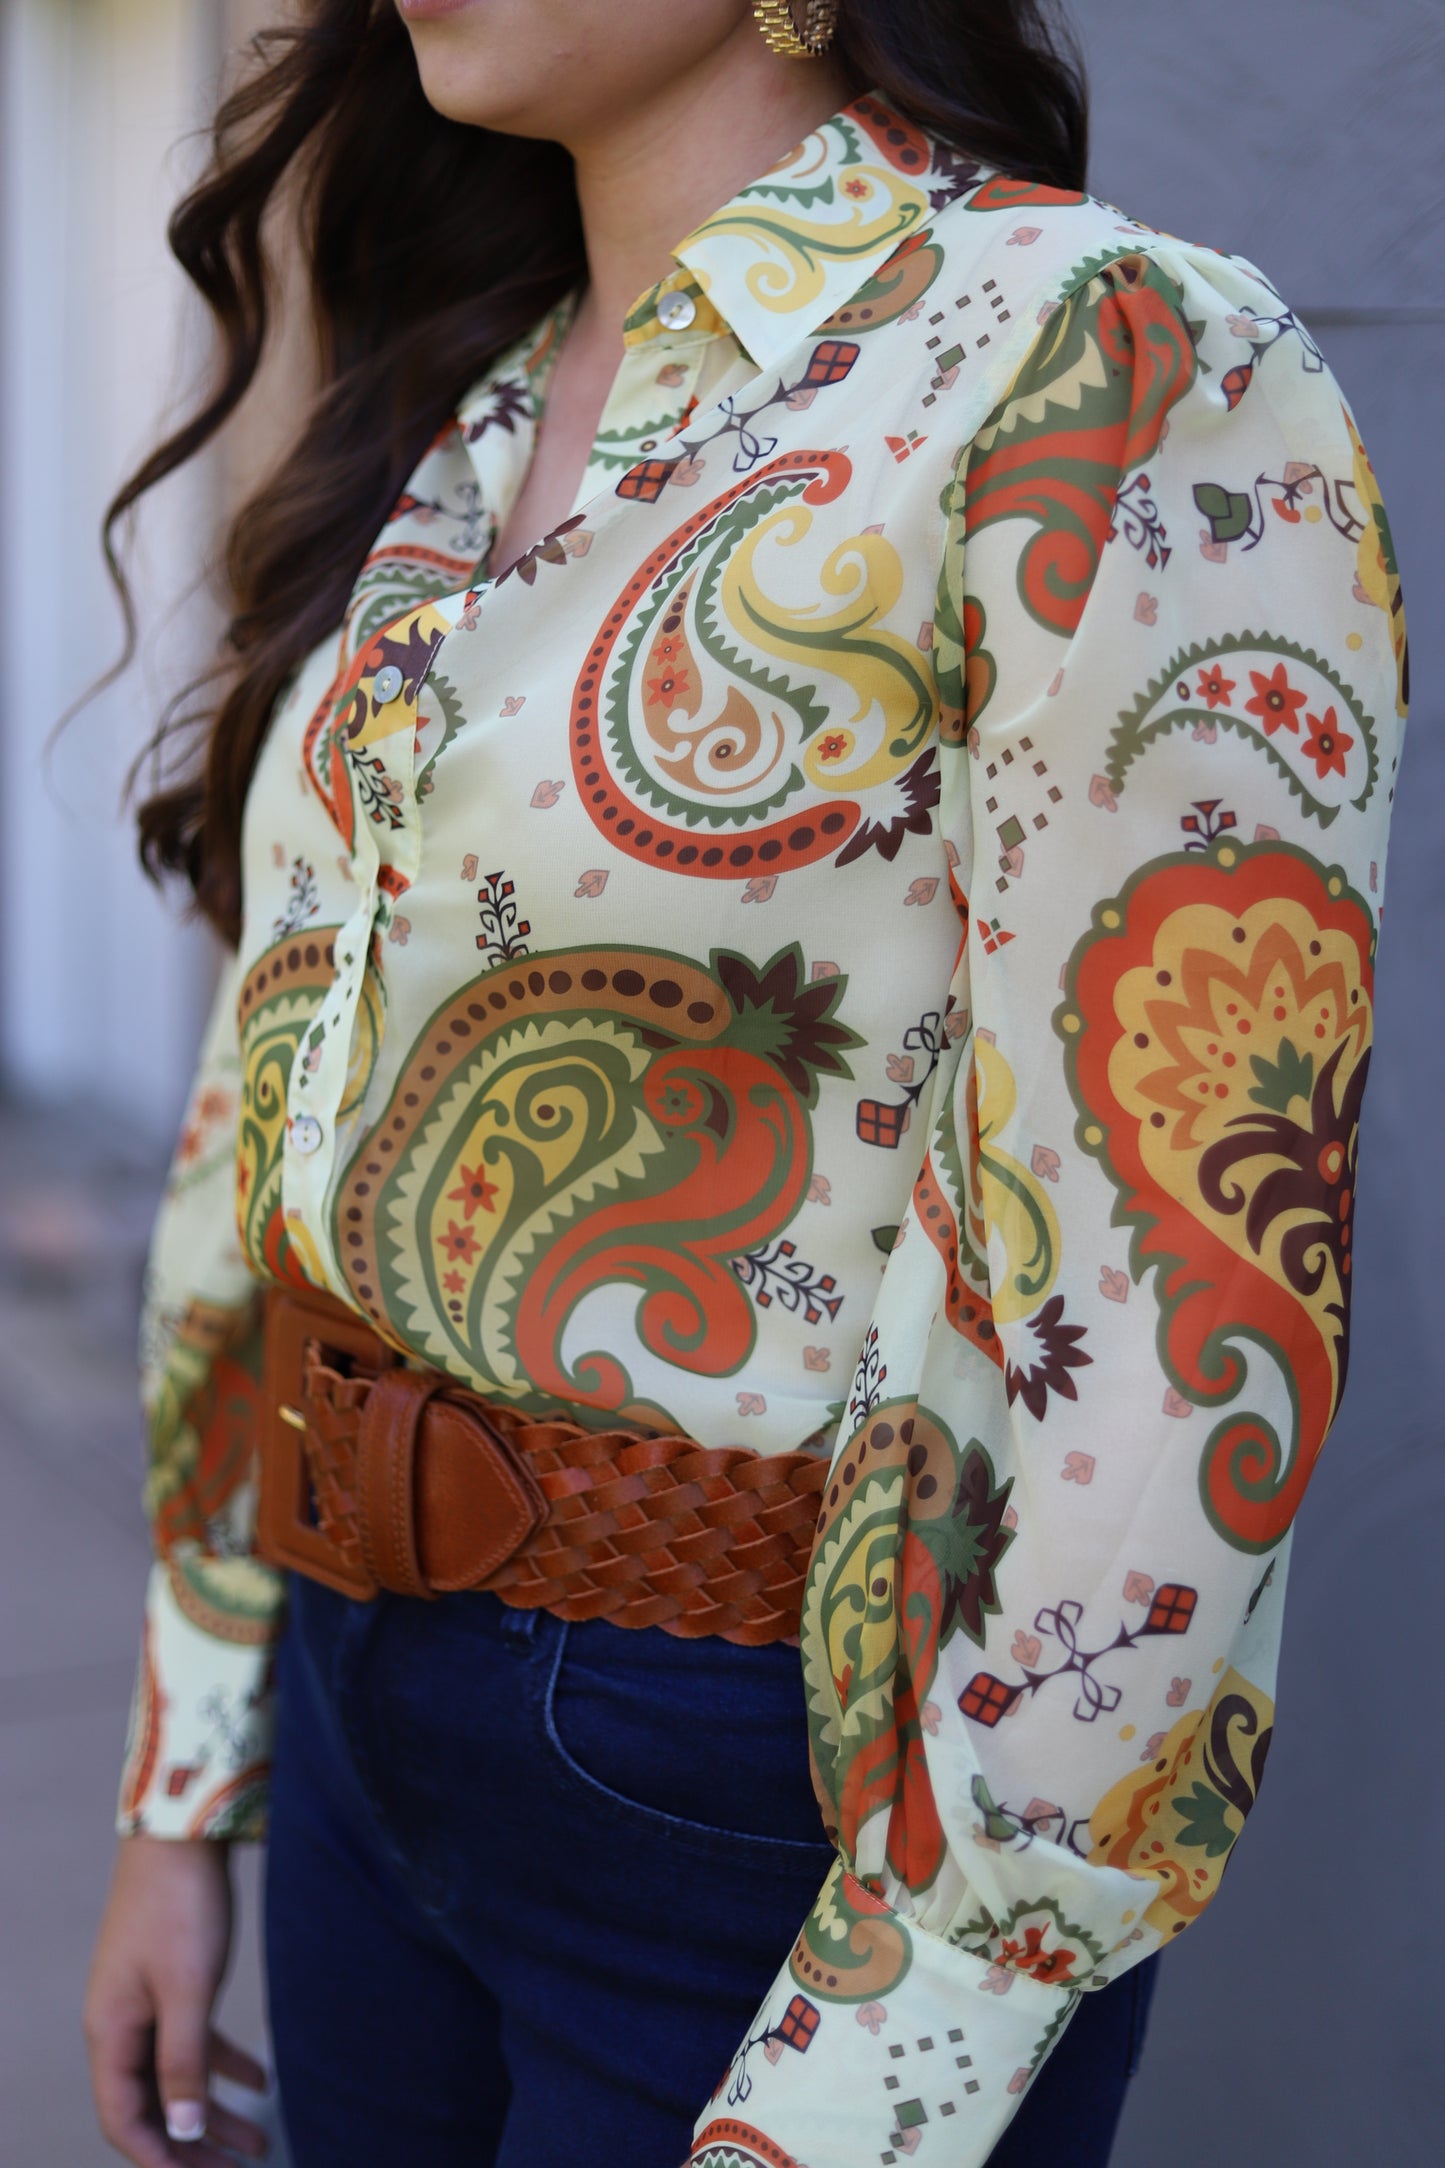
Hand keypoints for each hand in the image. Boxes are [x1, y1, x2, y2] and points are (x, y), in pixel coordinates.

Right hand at [84, 1833, 268, 2164]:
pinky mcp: (172, 1978)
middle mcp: (121, 2022)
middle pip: (151, 2105)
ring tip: (258, 2145)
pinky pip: (195, 2039)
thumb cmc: (180, 1904)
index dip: (158, 2159)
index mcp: (110, 2031)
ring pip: (177, 2075)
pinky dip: (224, 2064)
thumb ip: (183, 2062)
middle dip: (191, 2146)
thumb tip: (182, 2131)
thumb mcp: (187, 1989)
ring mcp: (145, 2000)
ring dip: (214, 2112)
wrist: (182, 1827)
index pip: (124, 2119)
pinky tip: (262, 2081)